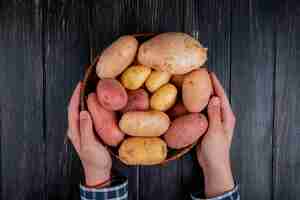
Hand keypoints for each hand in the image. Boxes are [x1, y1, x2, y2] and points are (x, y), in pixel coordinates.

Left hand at [67, 82, 111, 185]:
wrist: (99, 171)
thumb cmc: (94, 161)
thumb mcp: (90, 145)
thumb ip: (86, 129)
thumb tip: (83, 112)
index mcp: (74, 131)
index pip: (72, 109)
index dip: (75, 95)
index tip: (80, 84)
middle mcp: (77, 129)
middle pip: (76, 108)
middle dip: (80, 95)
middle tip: (88, 84)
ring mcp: (83, 130)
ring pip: (82, 111)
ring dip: (86, 100)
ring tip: (94, 91)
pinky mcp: (90, 132)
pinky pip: (90, 116)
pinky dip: (93, 108)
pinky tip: (100, 106)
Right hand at [197, 73, 235, 196]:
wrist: (213, 165)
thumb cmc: (217, 150)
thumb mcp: (215, 130)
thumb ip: (214, 114)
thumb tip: (214, 97)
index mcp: (227, 116)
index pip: (221, 96)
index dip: (216, 84)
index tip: (209, 73)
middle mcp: (221, 117)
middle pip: (215, 98)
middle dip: (209, 86)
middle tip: (200, 76)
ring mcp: (214, 121)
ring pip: (208, 105)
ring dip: (203, 95)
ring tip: (194, 86)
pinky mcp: (207, 126)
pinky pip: (202, 112)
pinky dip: (198, 106)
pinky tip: (190, 102)